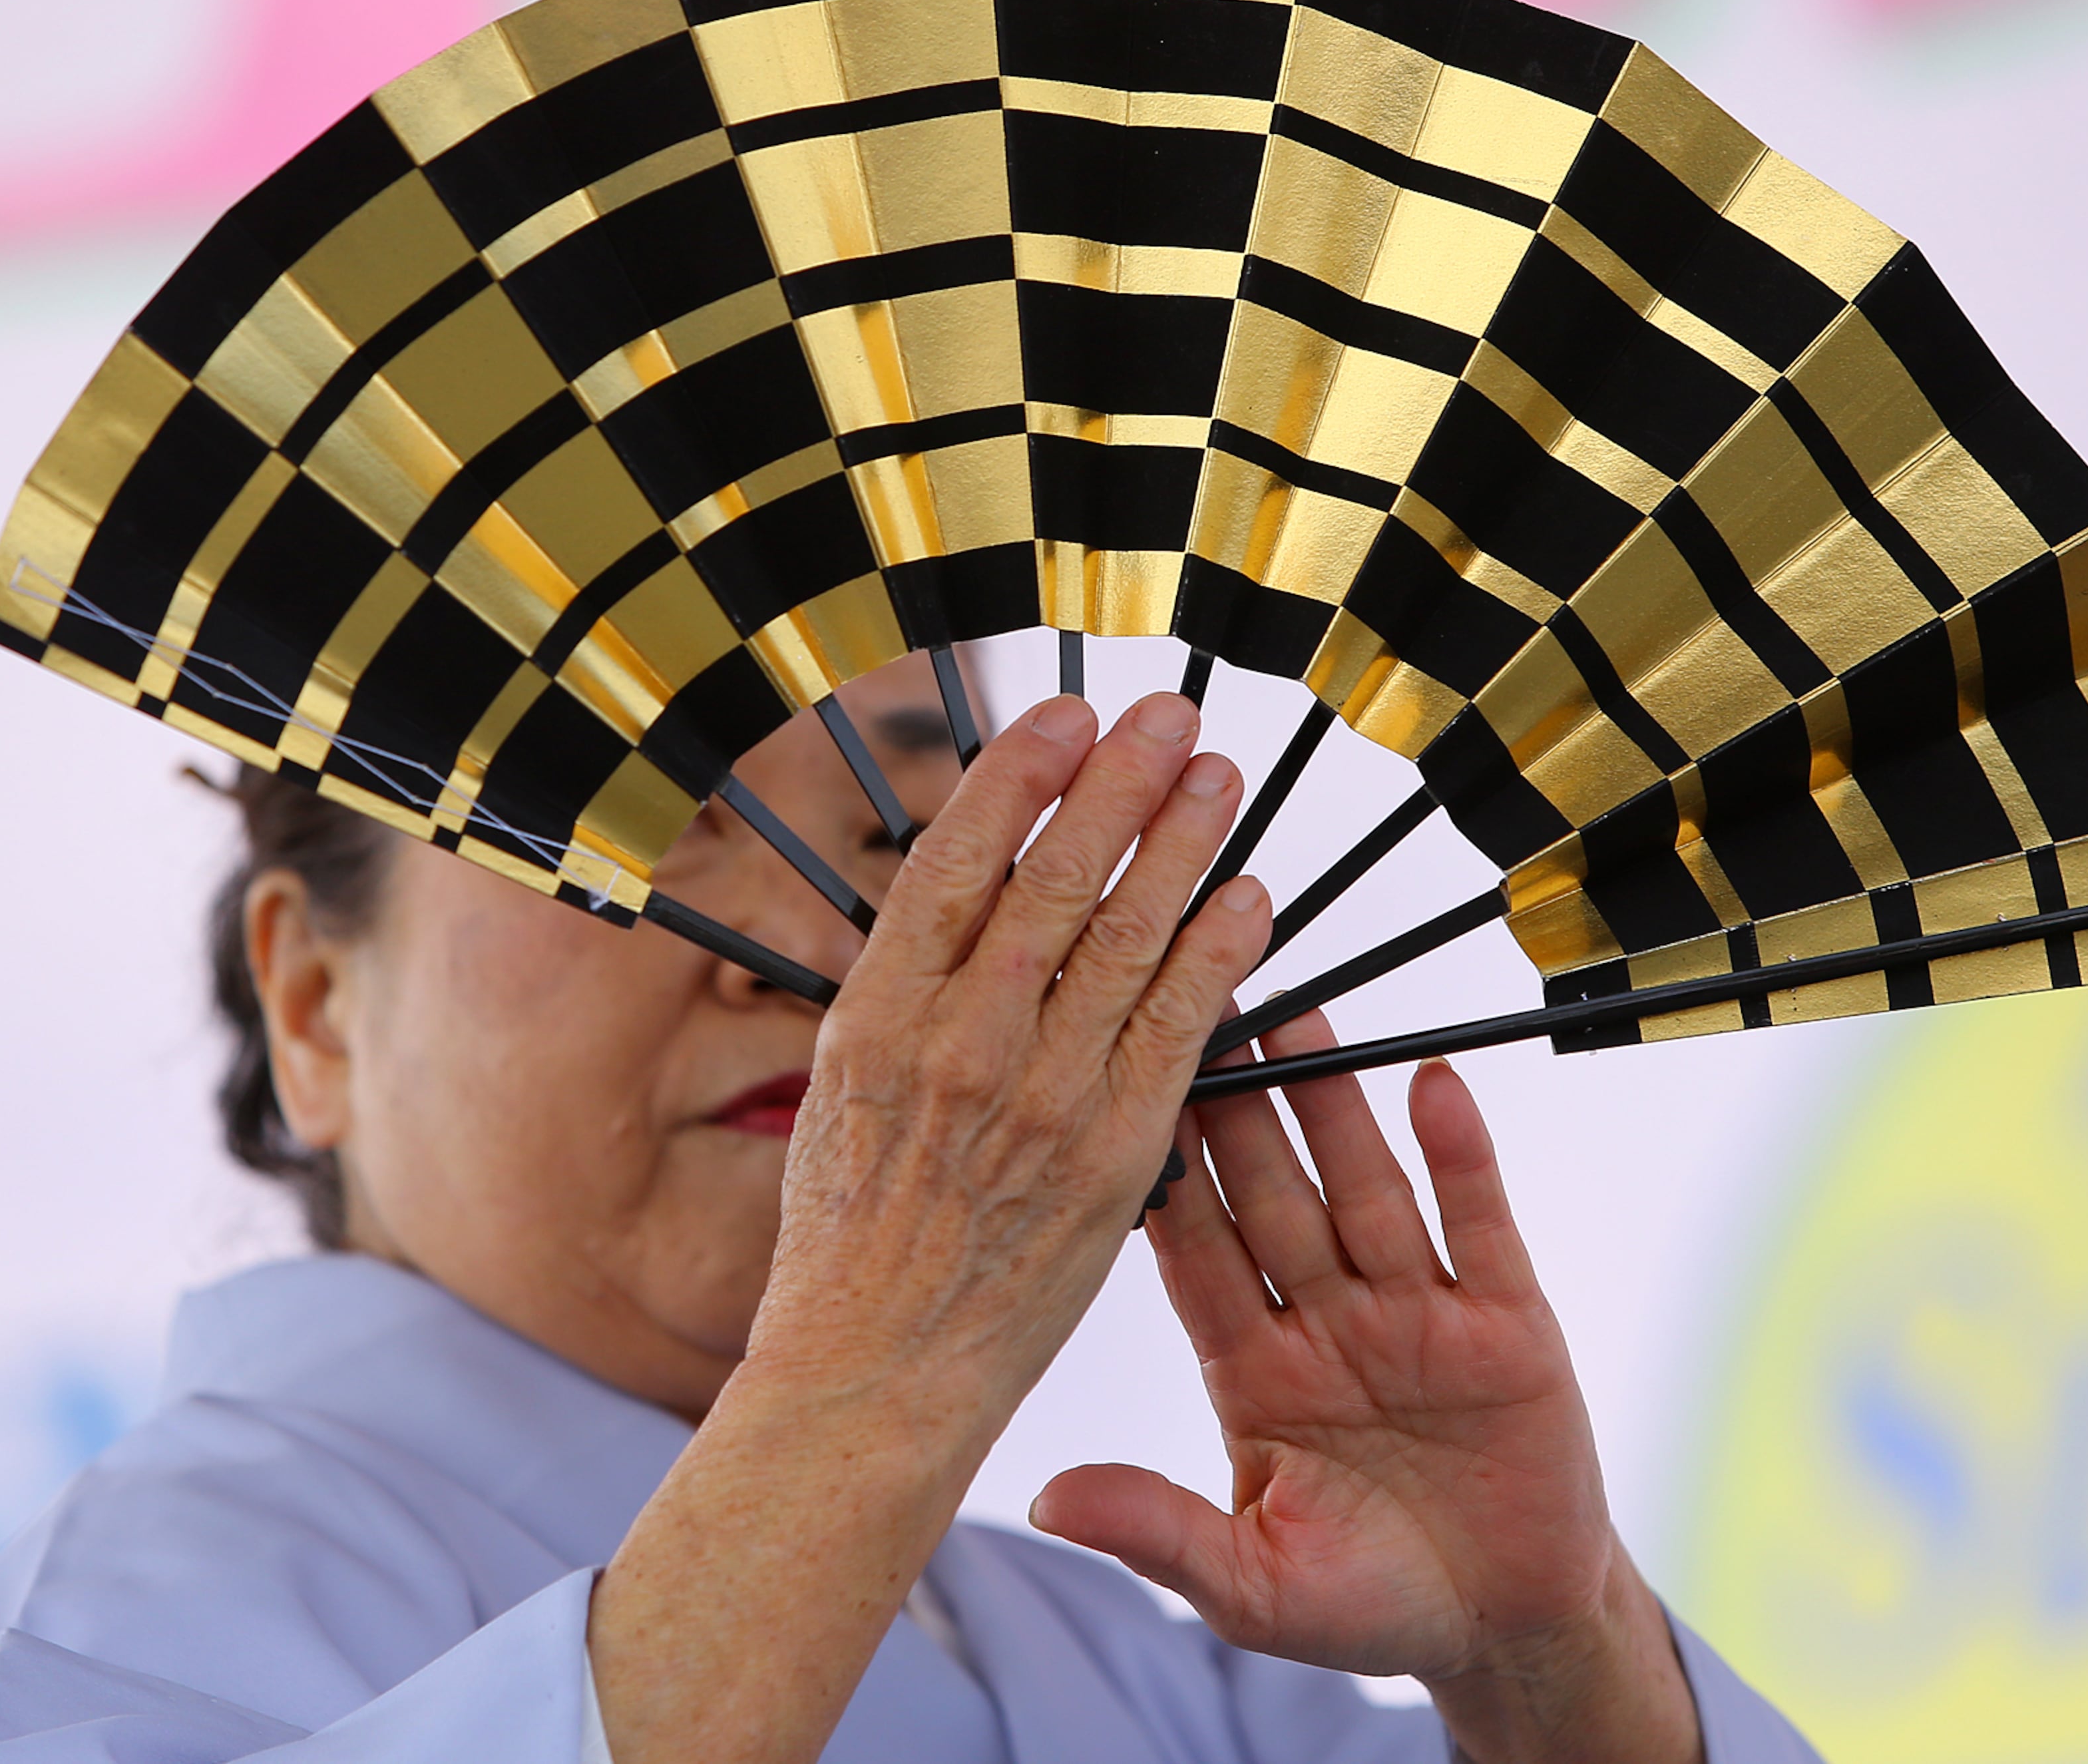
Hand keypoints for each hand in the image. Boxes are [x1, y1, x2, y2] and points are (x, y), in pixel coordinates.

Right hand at [595, 693, 1269, 1763]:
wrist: (875, 1374)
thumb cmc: (849, 1236)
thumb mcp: (838, 1092)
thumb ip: (905, 995)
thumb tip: (963, 893)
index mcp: (877, 1019)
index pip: (957, 865)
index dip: (1019, 779)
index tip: (1063, 717)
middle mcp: (960, 1047)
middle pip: (1054, 882)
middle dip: (1119, 785)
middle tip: (1168, 713)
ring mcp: (1041, 1101)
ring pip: (1126, 941)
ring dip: (1181, 846)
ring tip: (1217, 777)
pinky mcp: (1113, 1157)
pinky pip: (1178, 1031)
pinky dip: (1217, 955)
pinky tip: (1249, 897)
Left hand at [1029, 1012, 1699, 1763]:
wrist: (1509, 1630)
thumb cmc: (1370, 1603)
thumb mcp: (1251, 1585)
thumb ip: (1159, 1530)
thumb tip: (1045, 1500)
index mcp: (1253, 1371)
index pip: (1195, 1251)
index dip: (1163, 1174)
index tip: (1117, 1092)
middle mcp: (1326, 1321)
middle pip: (1270, 1194)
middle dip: (1235, 1107)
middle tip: (1198, 1007)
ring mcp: (1413, 1311)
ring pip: (1360, 1185)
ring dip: (1331, 1101)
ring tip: (1299, 1015)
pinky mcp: (1504, 1320)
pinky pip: (1474, 1222)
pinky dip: (1457, 1154)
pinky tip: (1430, 1084)